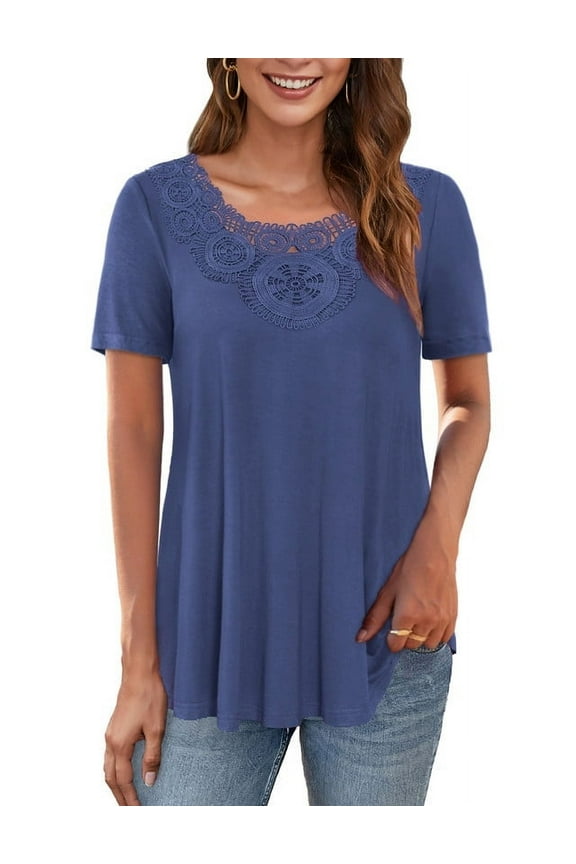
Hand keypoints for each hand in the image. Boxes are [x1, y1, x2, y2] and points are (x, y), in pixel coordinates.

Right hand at [103, 670, 167, 805]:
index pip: (123, 780)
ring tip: (126, 796)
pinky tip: (124, 771)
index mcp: (119, 744)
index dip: (130, 798)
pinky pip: (110, 756)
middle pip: (110, 778)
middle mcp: (110, 741)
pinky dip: (115, 770)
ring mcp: (110, 734)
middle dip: (119, 796)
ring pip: (108, 767)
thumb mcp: (156, 729)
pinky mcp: (113, 728)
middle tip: (130, 811)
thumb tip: (149, 780)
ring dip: (115, 784)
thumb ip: (152, 756)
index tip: (137, 812)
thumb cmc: (149, 697)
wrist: (139, 673)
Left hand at [355, 520, 457, 651]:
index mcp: (408, 615)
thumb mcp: (387, 591)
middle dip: (404, 637)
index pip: (396, 645)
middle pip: (411, 646)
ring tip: (416, 621)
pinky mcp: (453, 617)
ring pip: (428, 645)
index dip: (390, 639)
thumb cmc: (410, 568)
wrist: (435, 554)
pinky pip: (444, 638)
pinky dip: (436, 634)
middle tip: (403, 620)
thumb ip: (375, 618)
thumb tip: (360, 638)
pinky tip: (429, 621)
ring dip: (420, 637)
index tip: (390, 629)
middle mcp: (426, 621)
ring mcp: (442, 620)